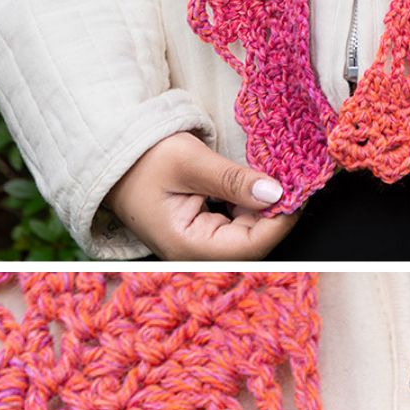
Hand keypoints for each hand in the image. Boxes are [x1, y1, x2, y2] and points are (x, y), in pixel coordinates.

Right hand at [104, 134, 300, 260]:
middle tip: (293, 176)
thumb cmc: (140, 158)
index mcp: (188, 245)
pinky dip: (250, 206)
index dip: (281, 220)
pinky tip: (256, 184)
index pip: (251, 244)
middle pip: (253, 242)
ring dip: (264, 207)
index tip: (299, 189)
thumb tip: (277, 194)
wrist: (109, 155)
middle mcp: (195, 254)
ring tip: (275, 175)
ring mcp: (198, 246)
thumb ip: (234, 179)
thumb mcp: (190, 161)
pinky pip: (237, 226)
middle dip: (275, 211)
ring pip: (248, 234)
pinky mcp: (202, 233)